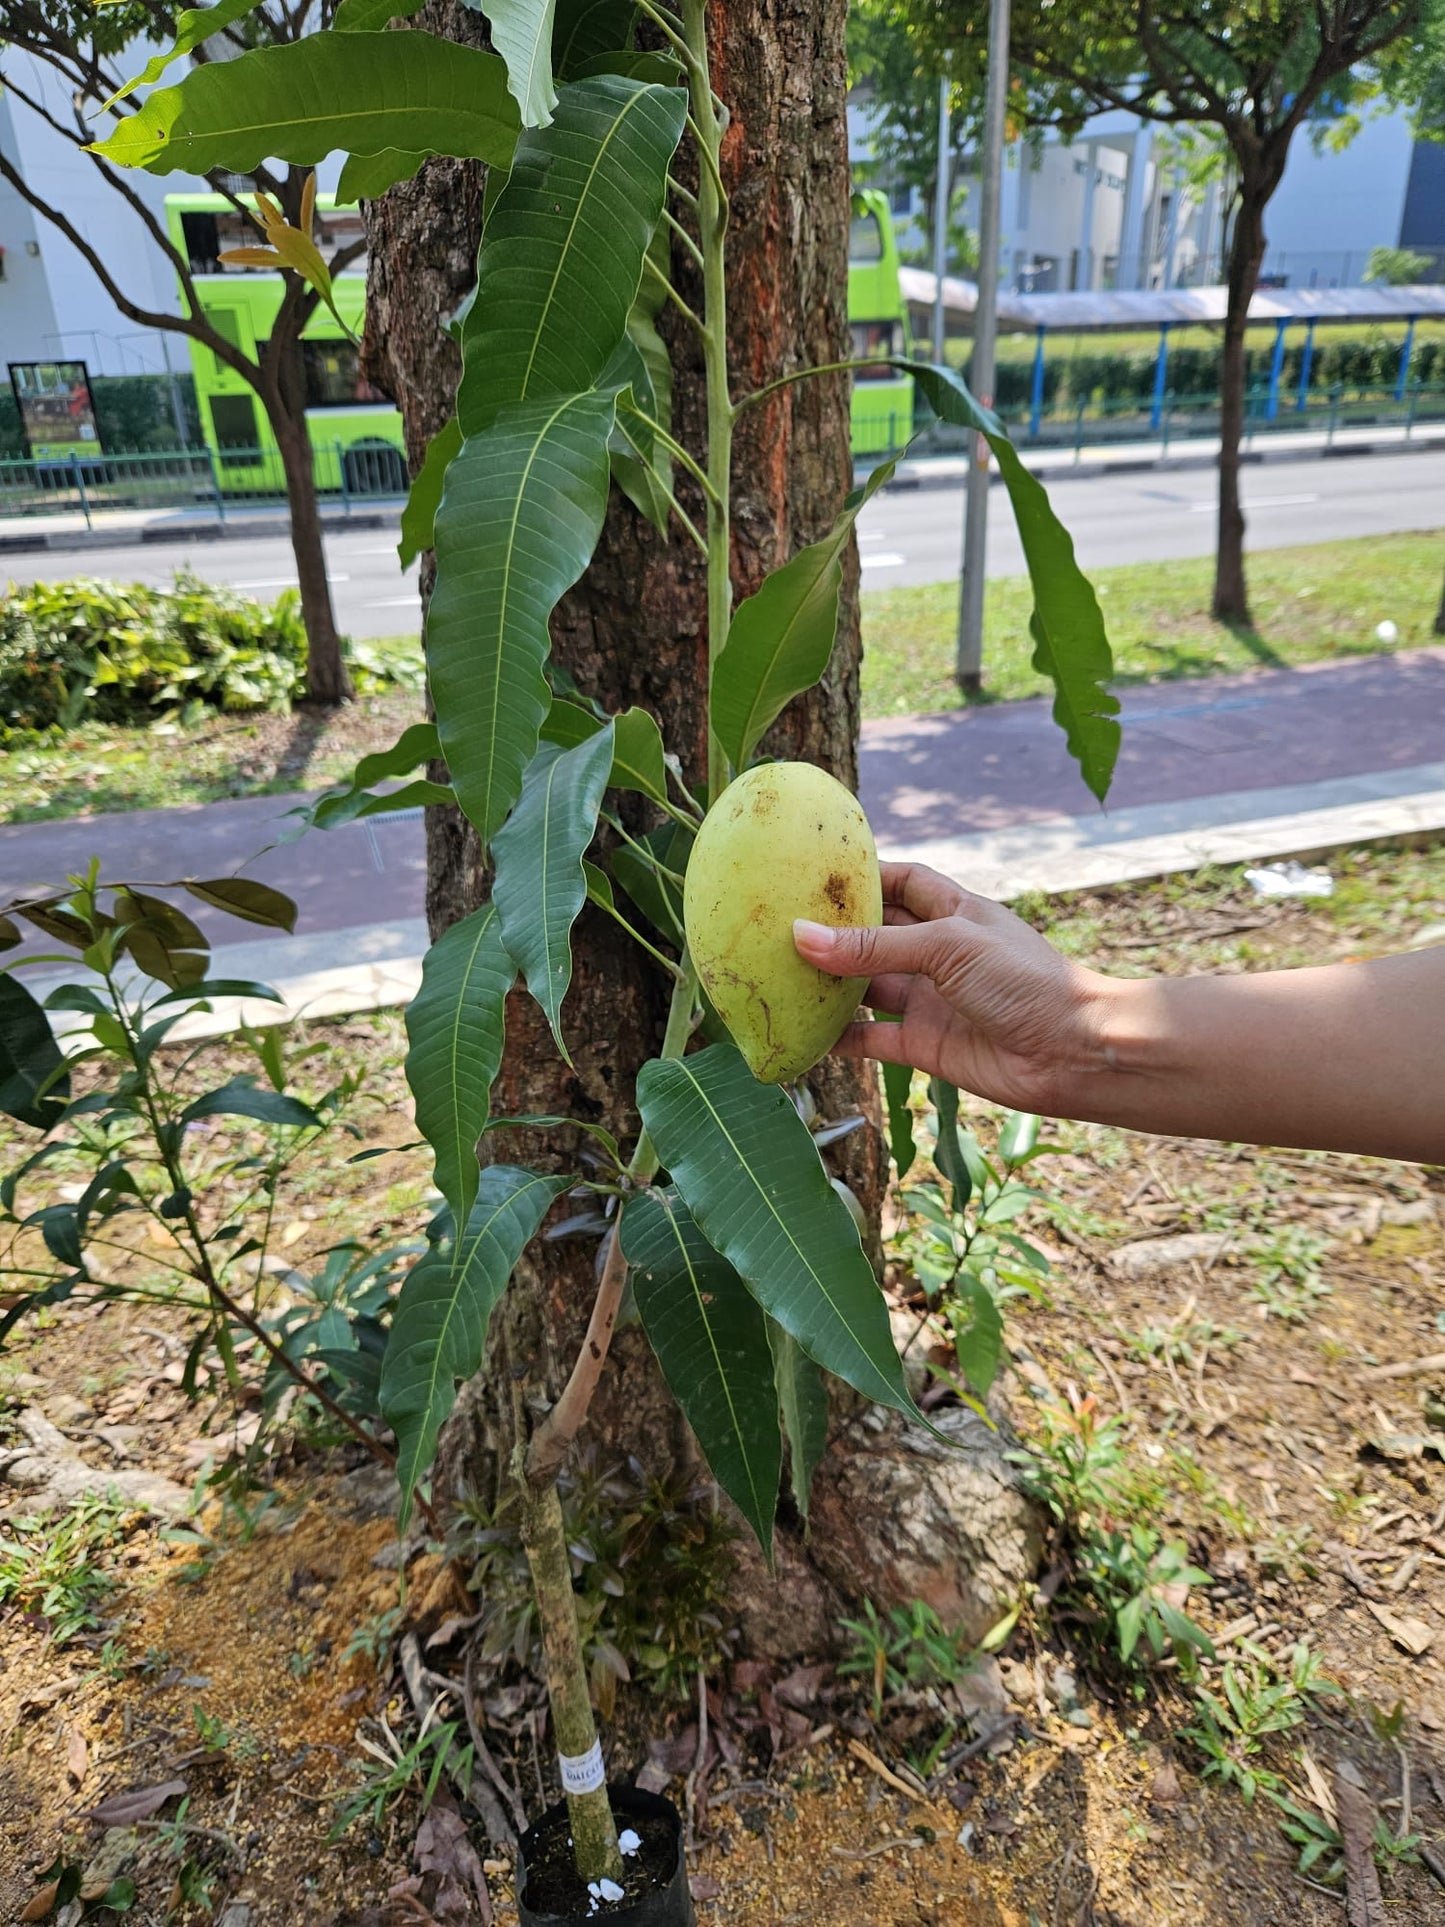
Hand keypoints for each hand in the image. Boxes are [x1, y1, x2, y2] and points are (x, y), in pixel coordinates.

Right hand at [793, 860, 1107, 1114]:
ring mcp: (931, 1000)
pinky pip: (872, 1039)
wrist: (1076, 1054)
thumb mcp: (948, 947)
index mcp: (954, 912)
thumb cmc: (1027, 981)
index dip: (863, 875)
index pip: (901, 882)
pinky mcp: (926, 1046)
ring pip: (867, 988)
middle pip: (874, 936)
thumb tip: (802, 937)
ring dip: (829, 985)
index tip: (813, 872)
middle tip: (776, 928)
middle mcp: (939, 954)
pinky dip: (841, 1038)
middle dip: (832, 933)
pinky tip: (804, 1034)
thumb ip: (875, 946)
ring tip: (777, 976)